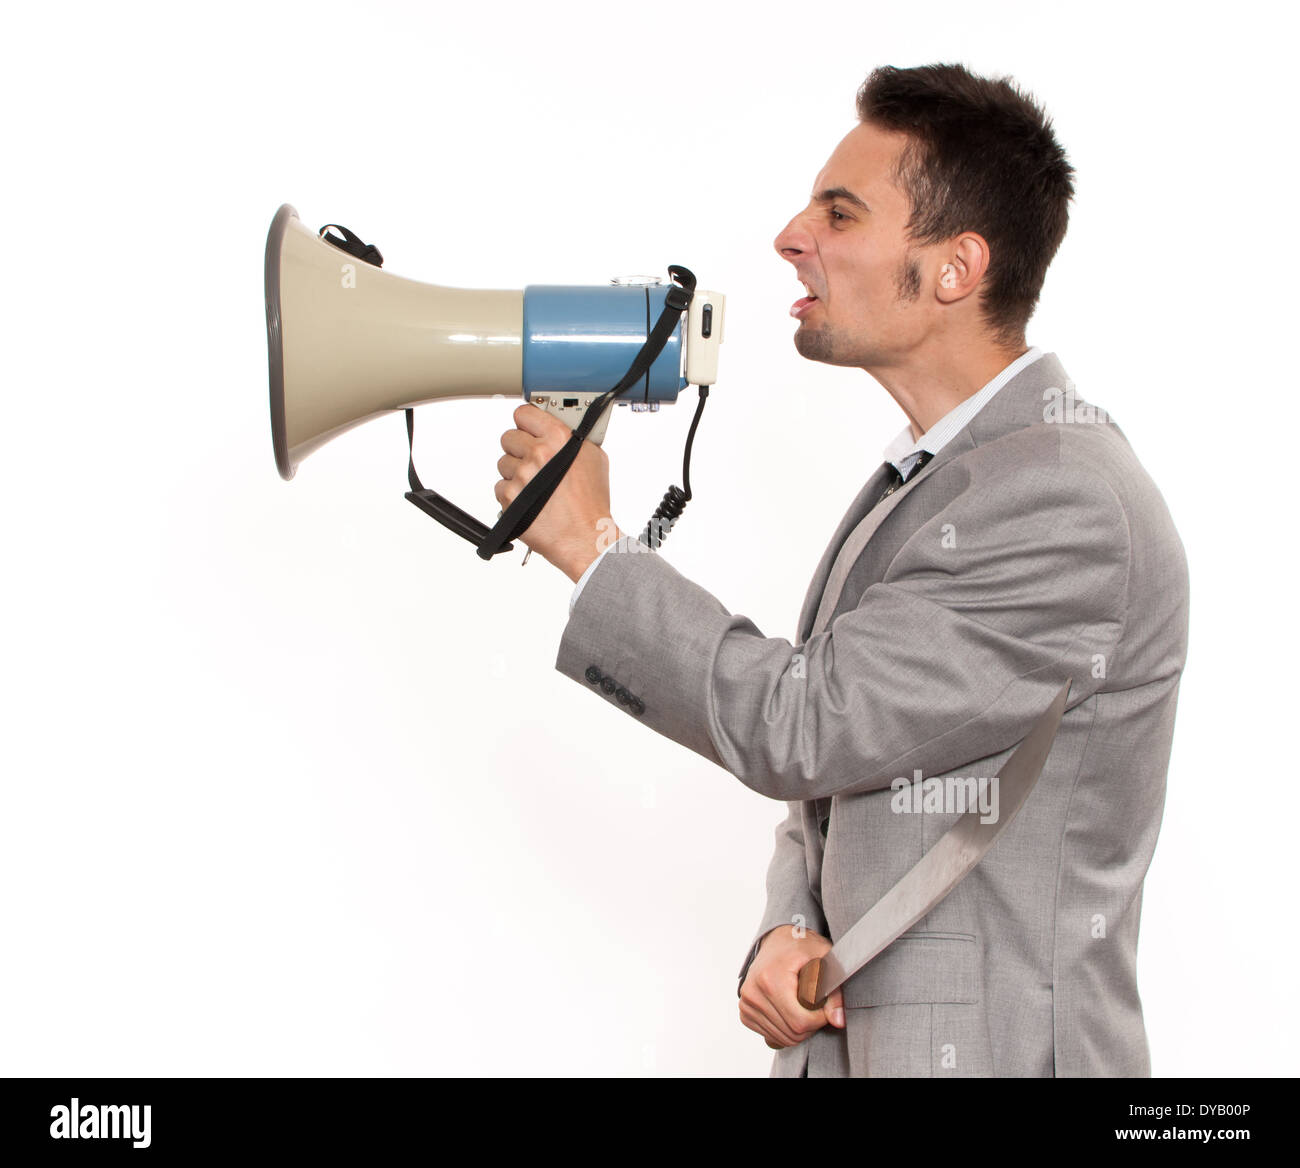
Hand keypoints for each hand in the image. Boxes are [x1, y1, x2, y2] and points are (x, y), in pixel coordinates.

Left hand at [494, 403, 623, 580]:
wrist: (583, 537)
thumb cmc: (591, 504)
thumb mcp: (594, 459)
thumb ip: (573, 438)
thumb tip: (562, 427)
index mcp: (558, 438)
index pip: (524, 412)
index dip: (526, 421)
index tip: (528, 426)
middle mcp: (537, 454)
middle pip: (509, 437)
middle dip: (519, 448)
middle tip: (534, 462)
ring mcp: (521, 475)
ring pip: (503, 463)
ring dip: (515, 473)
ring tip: (535, 486)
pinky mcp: (508, 497)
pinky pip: (500, 486)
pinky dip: (512, 494)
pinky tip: (530, 500)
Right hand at [739, 925, 844, 1048]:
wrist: (778, 940)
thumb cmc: (801, 947)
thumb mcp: (824, 960)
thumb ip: (835, 992)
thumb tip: (838, 1021)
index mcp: (770, 979)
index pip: (800, 1022)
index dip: (819, 1020)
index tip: (826, 1007)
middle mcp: (753, 992)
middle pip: (791, 1033)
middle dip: (811, 1026)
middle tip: (816, 1006)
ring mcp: (746, 1003)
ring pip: (782, 1039)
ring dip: (798, 1029)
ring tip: (803, 1006)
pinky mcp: (745, 1011)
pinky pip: (770, 1036)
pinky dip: (785, 1030)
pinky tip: (790, 1011)